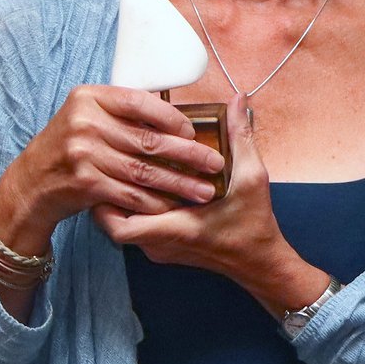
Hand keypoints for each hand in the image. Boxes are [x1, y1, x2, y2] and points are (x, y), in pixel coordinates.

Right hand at [0, 82, 227, 255]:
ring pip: (144, 170)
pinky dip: (156, 201)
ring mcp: (83, 153)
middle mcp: (85, 122)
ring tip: (206, 190)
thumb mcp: (87, 116)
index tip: (195, 133)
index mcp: (89, 98)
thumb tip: (175, 114)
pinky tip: (175, 206)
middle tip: (216, 164)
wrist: (30, 183)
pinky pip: (130, 193)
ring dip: (179, 183)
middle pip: (149, 140)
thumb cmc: (70, 147)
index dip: (173, 119)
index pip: (141, 103)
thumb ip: (122, 111)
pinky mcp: (85, 183)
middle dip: (189, 155)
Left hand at [94, 96, 321, 315]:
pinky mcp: (163, 250)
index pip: (121, 228)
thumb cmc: (253, 226)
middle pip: (113, 224)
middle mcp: (160, 244)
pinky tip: (146, 186)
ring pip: (124, 226)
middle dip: (106, 196)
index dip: (105, 204)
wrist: (259, 263)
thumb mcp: (252, 178)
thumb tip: (237, 101)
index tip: (108, 174)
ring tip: (123, 170)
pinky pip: (139, 229)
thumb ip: (241, 138)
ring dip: (122, 200)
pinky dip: (138, 208)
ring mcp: (159, 249)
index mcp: (178, 230)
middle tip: (107, 164)